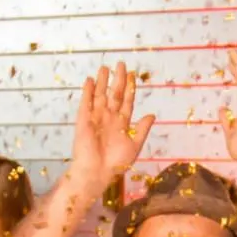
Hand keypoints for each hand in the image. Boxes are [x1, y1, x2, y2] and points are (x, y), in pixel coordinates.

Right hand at [70, 63, 154, 179]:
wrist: (97, 172)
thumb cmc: (116, 163)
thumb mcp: (134, 145)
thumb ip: (142, 129)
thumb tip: (152, 115)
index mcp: (122, 123)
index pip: (127, 101)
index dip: (130, 88)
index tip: (132, 75)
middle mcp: (109, 118)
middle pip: (114, 94)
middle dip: (118, 79)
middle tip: (121, 64)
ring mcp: (96, 118)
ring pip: (100, 95)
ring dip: (102, 82)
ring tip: (104, 68)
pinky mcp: (84, 120)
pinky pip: (86, 103)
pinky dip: (88, 92)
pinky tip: (90, 81)